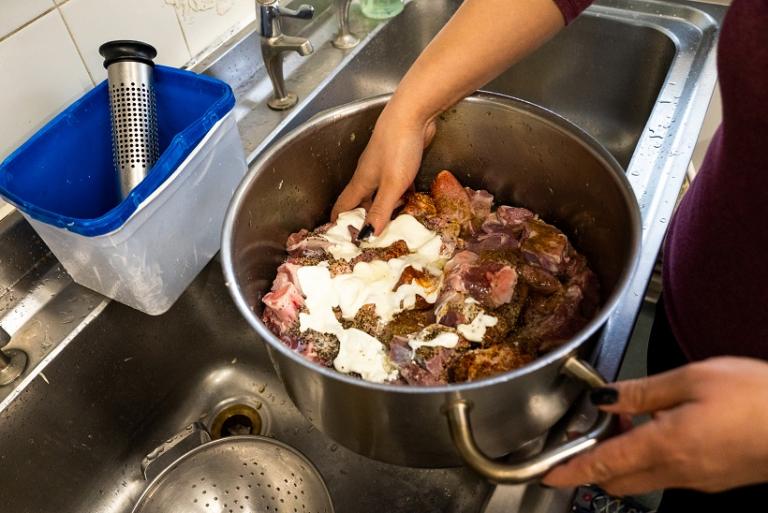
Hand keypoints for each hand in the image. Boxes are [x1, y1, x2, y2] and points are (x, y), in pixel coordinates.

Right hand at [331, 101, 436, 233]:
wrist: (413, 114)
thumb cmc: (399, 147)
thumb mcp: (392, 184)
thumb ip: (381, 210)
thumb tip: (367, 235)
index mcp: (361, 181)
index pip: (343, 205)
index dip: (339, 222)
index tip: (339, 237)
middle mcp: (369, 174)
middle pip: (361, 201)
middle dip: (363, 218)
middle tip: (369, 236)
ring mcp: (383, 166)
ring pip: (379, 192)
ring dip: (382, 207)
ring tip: (389, 224)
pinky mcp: (398, 160)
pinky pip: (394, 183)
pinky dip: (397, 195)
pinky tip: (407, 202)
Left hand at [543, 357, 767, 494]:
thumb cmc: (756, 398)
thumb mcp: (692, 380)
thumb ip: (642, 392)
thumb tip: (604, 398)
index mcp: (665, 446)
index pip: (602, 465)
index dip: (571, 470)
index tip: (548, 474)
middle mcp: (678, 472)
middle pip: (618, 479)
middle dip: (594, 461)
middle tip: (588, 431)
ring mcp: (697, 481)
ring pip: (642, 477)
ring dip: (624, 456)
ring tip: (628, 417)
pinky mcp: (713, 480)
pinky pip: (667, 473)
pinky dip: (650, 455)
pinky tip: (662, 427)